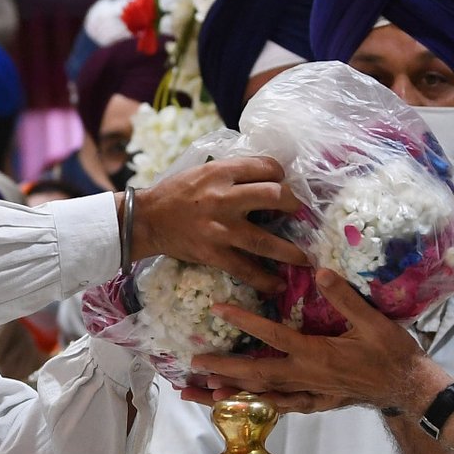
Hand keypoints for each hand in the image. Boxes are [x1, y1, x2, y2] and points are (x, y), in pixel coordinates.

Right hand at [128, 156, 306, 292]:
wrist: (146, 219)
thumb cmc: (177, 192)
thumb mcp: (204, 170)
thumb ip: (234, 172)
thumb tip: (269, 174)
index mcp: (222, 172)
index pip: (266, 168)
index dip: (281, 175)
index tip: (285, 184)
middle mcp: (224, 199)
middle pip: (274, 196)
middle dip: (295, 205)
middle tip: (302, 213)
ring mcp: (220, 229)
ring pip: (266, 241)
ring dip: (291, 252)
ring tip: (306, 258)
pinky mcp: (213, 254)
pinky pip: (245, 270)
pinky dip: (265, 280)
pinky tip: (279, 286)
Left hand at [186, 269, 449, 412]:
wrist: (409, 387)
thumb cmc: (392, 352)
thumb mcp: (373, 321)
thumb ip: (345, 297)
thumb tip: (320, 270)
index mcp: (316, 354)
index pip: (272, 335)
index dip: (244, 321)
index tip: (218, 308)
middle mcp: (306, 377)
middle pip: (256, 374)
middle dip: (223, 369)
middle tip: (192, 364)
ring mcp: (310, 392)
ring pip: (263, 395)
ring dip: (232, 393)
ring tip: (202, 394)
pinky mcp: (318, 402)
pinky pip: (282, 405)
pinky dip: (259, 404)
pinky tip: (242, 404)